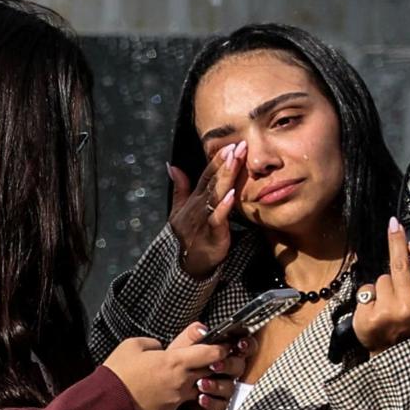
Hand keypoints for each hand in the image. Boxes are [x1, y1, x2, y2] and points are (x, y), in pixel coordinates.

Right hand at [104, 325, 231, 409]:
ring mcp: (178, 398)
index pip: (212, 353)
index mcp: (176, 361)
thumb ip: (153, 342)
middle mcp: (183, 381)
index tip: (219, 345)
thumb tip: (160, 346)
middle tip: (205, 358)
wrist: (107, 404)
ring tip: (181, 376)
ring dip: (196, 381)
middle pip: (212, 371)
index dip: (220, 348)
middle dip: (212, 365)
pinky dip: (178, 394)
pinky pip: (182, 401)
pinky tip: (164, 390)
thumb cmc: (118, 373)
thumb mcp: (132, 345)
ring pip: (199, 387)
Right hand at [169, 143, 242, 277]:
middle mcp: (197, 207)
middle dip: (224, 163)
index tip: (230, 144)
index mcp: (194, 200)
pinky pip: (217, 219)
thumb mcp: (179, 210)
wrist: (187, 265)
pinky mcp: (212, 235)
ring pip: (215, 196)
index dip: (217, 160)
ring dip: (224, 178)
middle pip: (212, 182)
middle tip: (237, 146)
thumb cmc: (187, 236)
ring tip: (234, 162)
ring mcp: (203, 220)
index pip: (205, 176)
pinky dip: (223, 207)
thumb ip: (180, 188)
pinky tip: (232, 195)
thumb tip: (171, 166)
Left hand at [353, 229, 409, 351]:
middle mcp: (408, 307)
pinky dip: (369, 296)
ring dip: (383, 285)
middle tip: (394, 225)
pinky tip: (375, 309)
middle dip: (396, 242)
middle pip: (400, 265)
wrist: (396, 355)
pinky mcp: (367, 316)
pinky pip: (366, 291)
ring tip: (388, 303)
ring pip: (381, 279)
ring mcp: (386, 311)